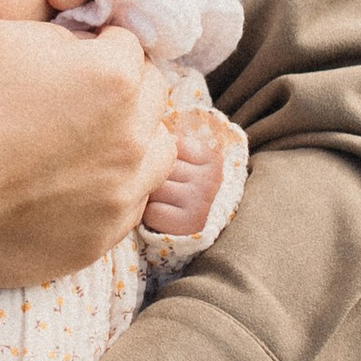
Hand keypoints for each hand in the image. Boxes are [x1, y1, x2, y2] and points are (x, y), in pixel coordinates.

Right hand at [0, 19, 174, 287]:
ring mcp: (117, 197)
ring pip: (154, 160)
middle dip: (123, 93)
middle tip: (76, 100)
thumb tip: (85, 52)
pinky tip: (61, 187)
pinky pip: (124, 209)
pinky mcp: (96, 242)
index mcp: (112, 79)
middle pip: (152, 101)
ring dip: (129, 145)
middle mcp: (130, 139)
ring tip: (81, 146)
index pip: (130, 49)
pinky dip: (105, 193)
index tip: (77, 58)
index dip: (99, 47)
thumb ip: (60, 41)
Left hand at [142, 121, 230, 238]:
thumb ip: (175, 147)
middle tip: (167, 191)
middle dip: (154, 177)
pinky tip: (165, 218)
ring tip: (166, 204)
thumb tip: (146, 123)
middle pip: (159, 166)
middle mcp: (211, 178)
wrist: (213, 237)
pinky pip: (152, 211)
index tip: (173, 172)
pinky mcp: (188, 223)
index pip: (169, 144)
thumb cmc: (191, 195)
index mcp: (212, 159)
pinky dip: (151, 216)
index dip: (162, 159)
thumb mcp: (193, 167)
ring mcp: (200, 200)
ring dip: (151, 196)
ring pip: (153, 187)